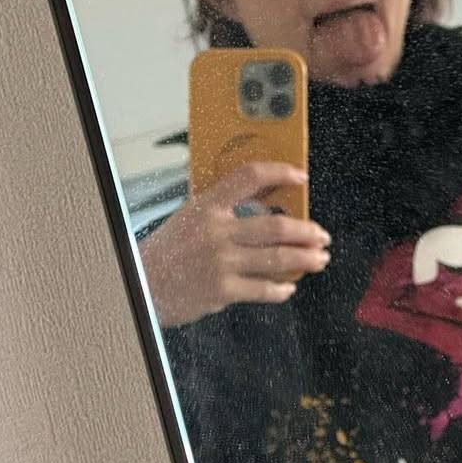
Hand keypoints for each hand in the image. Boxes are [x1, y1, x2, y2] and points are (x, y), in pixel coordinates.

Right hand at [139, 161, 329, 328]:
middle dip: (307, 231)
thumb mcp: (190, 217)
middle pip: (276, 224)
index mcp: (207, 206)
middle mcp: (216, 231)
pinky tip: (288, 286)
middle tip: (322, 235)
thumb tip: (268, 200)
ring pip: (277, 257)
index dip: (279, 172)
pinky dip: (281, 289)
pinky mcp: (221, 290)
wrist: (140, 284)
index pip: (249, 176)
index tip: (300, 175)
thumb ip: (224, 209)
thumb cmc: (168, 251)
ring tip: (319, 259)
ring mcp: (220, 261)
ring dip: (305, 259)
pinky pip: (263, 289)